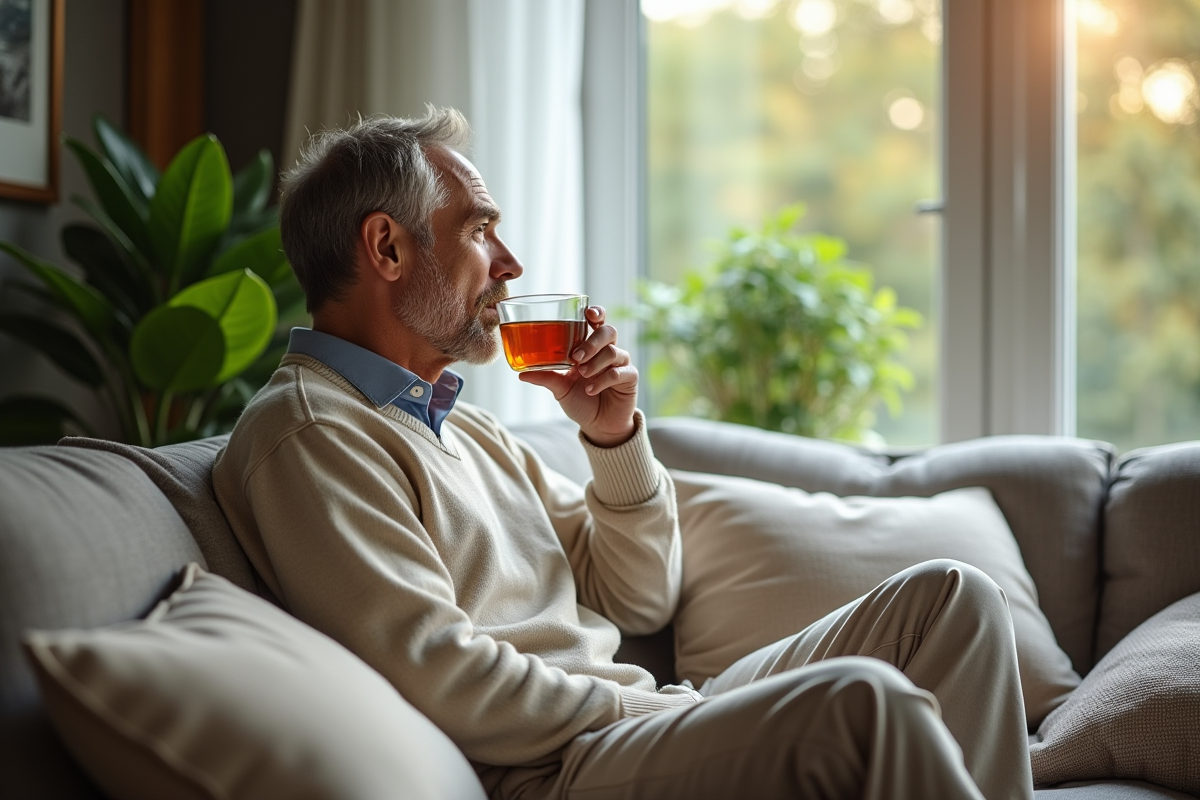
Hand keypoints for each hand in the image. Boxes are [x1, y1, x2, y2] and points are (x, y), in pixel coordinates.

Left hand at [518, 306, 637, 446]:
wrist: (599, 425)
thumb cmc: (581, 401)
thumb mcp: (560, 388)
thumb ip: (546, 377)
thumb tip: (521, 372)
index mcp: (592, 347)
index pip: (598, 322)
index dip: (596, 313)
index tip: (588, 313)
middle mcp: (608, 351)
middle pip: (608, 332)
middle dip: (592, 342)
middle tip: (576, 357)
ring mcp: (621, 364)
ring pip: (614, 351)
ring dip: (595, 362)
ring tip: (582, 374)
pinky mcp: (630, 379)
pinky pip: (621, 372)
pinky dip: (604, 380)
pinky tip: (591, 390)